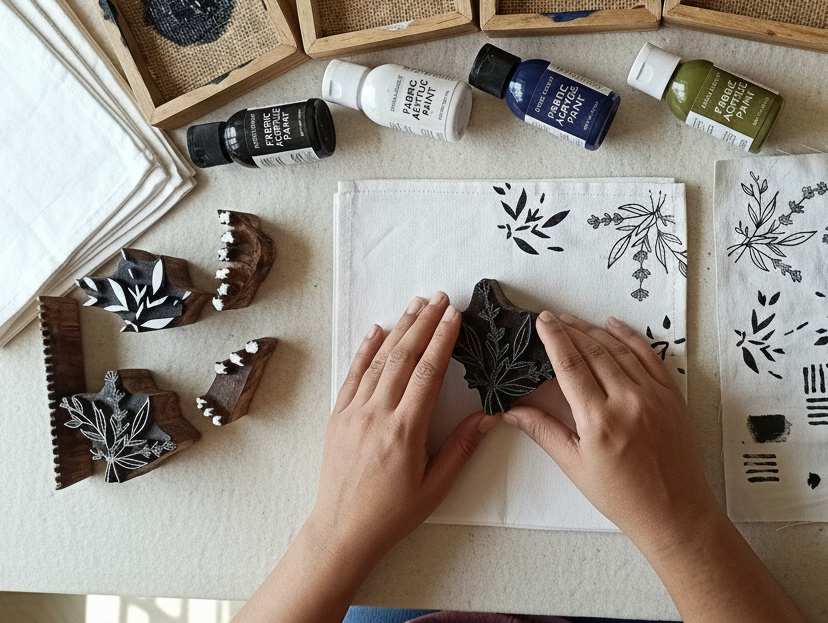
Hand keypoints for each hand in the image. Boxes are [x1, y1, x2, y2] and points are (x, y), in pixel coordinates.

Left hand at [237, 292, 497, 622]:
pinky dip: (365, 349)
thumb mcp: (436, 486)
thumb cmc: (393, 513)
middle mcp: (377, 414)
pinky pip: (353, 374)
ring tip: (416, 304)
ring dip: (399, 328)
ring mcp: (354, 412)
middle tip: (440, 297)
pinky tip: (377, 330)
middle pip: (404, 356)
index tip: (454, 314)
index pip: (427, 372)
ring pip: (379, 359)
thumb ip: (461, 447)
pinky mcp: (338, 416)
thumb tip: (489, 416)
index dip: (442, 339)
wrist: (342, 530)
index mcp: (405, 430)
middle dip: (424, 323)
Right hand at [503, 312, 720, 550]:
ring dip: (595, 330)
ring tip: (575, 320)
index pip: (570, 366)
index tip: (542, 322)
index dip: (554, 339)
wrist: (675, 513)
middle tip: (553, 318)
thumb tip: (512, 411)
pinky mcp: (671, 396)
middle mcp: (627, 402)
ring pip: (619, 349)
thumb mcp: (576, 466)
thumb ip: (544, 432)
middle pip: (593, 351)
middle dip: (570, 329)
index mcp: (599, 421)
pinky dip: (630, 337)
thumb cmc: (624, 497)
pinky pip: (649, 356)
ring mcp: (653, 396)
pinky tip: (614, 326)